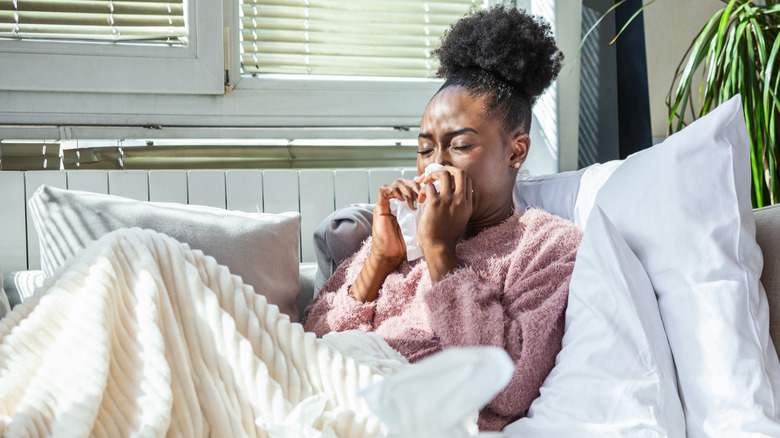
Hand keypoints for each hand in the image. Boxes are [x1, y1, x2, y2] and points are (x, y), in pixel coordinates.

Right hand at [372, 178, 421, 267]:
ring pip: (396, 183)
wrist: (392, 255)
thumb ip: (429, 213)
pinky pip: (384, 190)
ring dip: (406, 187)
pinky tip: (402, 199)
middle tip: (422, 193)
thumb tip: (446, 203)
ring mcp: (387, 204)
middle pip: (406, 181)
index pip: (414, 186)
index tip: (430, 187)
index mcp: (407, 205)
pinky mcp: (379, 207)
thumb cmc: (408, 243)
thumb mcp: (422, 224)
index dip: (422, 183)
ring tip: (413, 198)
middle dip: (415, 185)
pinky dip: (394, 191)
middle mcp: (397, 202)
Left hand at [416, 166, 472, 281]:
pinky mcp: (435, 203)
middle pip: (459, 172)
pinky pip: (428, 186)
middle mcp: (460, 200)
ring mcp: (448, 201)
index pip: (467, 180)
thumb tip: (454, 196)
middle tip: (435, 174)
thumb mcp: (460, 220)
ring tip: (424, 182)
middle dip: (446, 168)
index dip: (455, 175)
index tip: (444, 180)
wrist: (439, 249)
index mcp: (468, 205)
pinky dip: (422, 189)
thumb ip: (459, 207)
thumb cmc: (445, 237)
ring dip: (431, 175)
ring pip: (443, 174)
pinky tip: (419, 198)